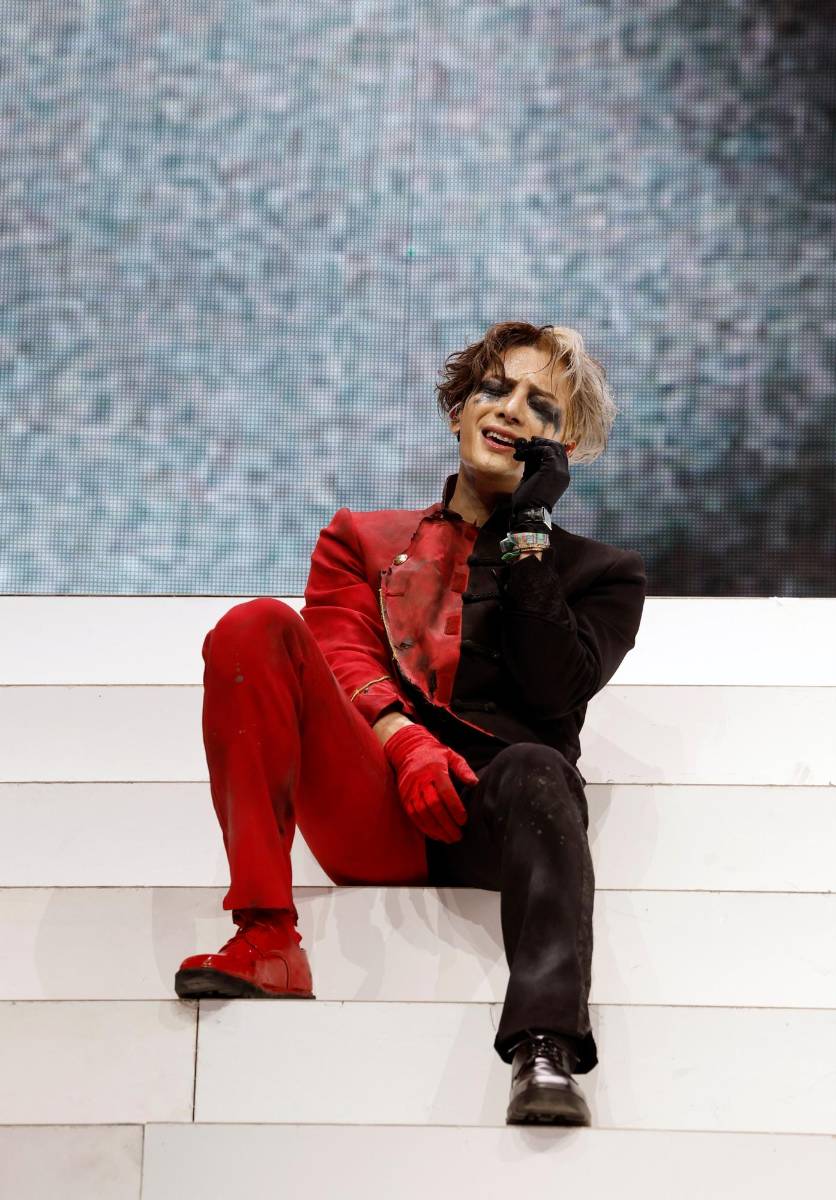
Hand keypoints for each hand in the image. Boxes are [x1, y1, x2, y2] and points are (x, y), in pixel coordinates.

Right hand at [382, 723, 477, 842]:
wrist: (408, 749)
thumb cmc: (434, 754)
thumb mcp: (451, 755)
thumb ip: (463, 769)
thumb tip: (475, 783)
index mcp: (435, 769)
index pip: (445, 791)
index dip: (455, 807)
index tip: (463, 820)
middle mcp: (421, 780)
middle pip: (433, 805)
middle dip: (447, 823)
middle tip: (458, 835)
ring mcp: (411, 790)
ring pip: (422, 813)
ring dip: (436, 829)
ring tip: (449, 838)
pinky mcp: (404, 797)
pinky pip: (413, 815)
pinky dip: (424, 827)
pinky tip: (435, 834)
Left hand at [510, 436, 570, 523]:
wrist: (529, 512)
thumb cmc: (527, 501)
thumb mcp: (531, 479)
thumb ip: (533, 466)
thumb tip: (528, 452)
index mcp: (561, 478)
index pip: (559, 456)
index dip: (547, 448)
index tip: (533, 445)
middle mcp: (564, 473)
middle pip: (559, 449)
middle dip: (544, 443)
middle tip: (531, 440)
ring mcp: (561, 471)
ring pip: (554, 447)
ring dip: (539, 444)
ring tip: (526, 446)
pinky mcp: (553, 469)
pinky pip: (547, 450)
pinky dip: (536, 448)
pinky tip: (526, 453)